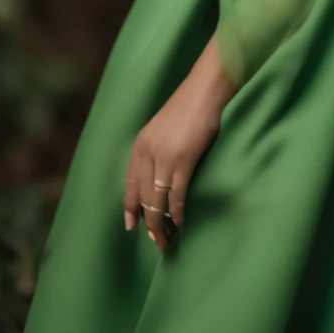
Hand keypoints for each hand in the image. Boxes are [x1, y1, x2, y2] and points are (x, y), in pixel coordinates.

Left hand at [122, 35, 236, 252]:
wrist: (203, 91)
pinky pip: (176, 195)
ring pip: (157, 201)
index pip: (130, 185)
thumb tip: (158, 179)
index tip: (131, 226)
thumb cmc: (187, 109)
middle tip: (157, 241)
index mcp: (139, 146)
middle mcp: (146, 153)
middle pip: (143, 198)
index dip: (130, 208)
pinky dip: (177, 213)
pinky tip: (180, 223)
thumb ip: (156, 152)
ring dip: (162, 224)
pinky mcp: (182, 160)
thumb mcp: (162, 130)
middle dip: (148, 223)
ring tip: (168, 240)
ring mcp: (163, 157)